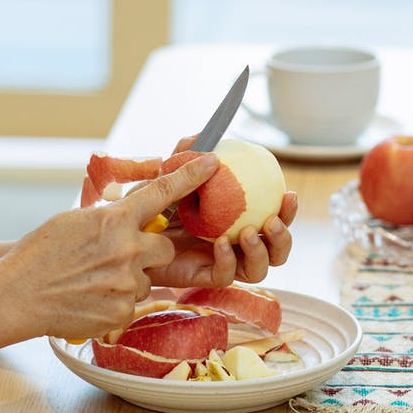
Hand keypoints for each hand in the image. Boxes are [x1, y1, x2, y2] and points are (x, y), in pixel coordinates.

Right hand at [0, 155, 219, 340]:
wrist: (17, 295)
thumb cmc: (40, 254)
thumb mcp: (74, 221)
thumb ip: (109, 217)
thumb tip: (128, 214)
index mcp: (114, 220)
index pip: (162, 193)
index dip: (190, 176)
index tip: (212, 162)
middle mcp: (127, 249)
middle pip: (163, 247)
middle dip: (148, 251)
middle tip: (116, 256)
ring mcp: (127, 282)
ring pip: (148, 277)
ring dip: (129, 278)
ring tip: (93, 281)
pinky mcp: (123, 310)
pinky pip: (134, 302)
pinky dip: (117, 300)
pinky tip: (91, 298)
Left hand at [145, 134, 297, 286]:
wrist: (124, 232)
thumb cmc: (146, 203)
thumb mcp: (166, 174)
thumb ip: (185, 156)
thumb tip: (204, 136)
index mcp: (236, 220)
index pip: (272, 219)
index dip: (287, 211)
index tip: (288, 194)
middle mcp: (234, 243)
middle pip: (275, 250)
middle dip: (283, 238)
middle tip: (272, 220)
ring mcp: (220, 262)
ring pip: (258, 269)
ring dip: (261, 252)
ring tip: (248, 232)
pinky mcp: (202, 276)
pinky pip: (226, 275)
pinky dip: (228, 260)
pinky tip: (221, 243)